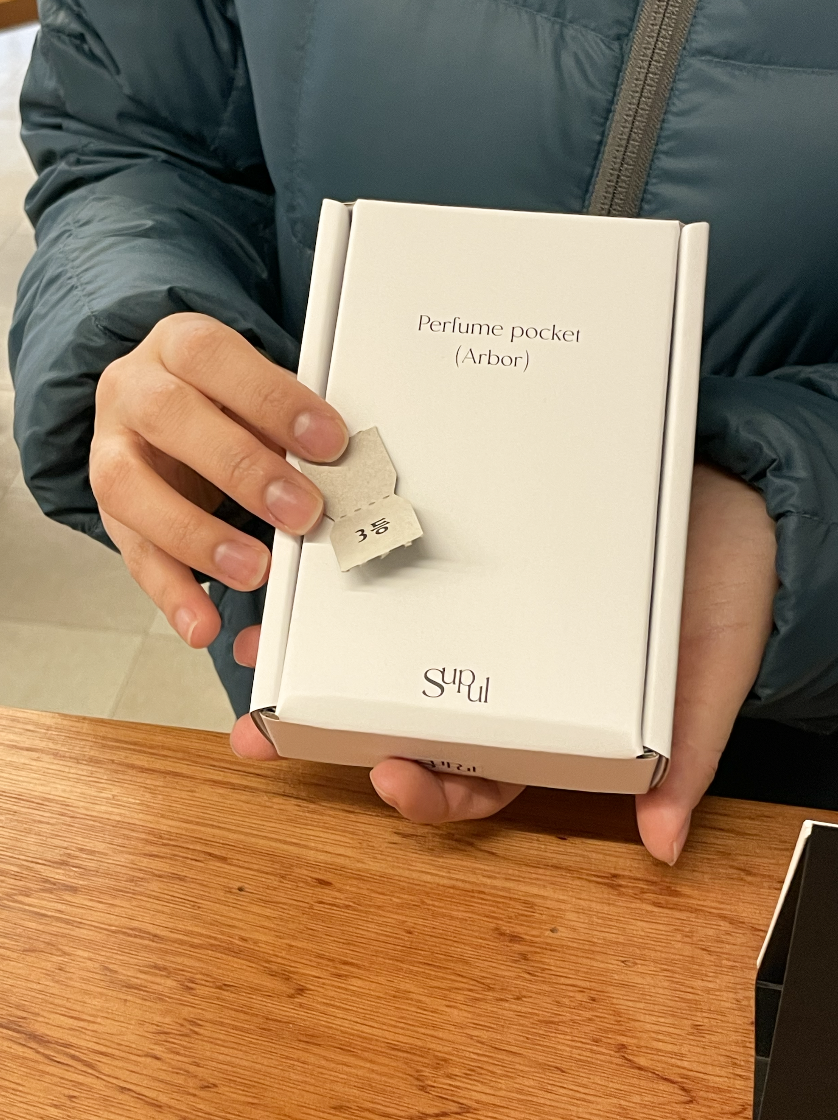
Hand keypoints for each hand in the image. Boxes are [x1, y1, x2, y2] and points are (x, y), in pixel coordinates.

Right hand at [90, 313, 347, 645]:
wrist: (160, 410)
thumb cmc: (225, 402)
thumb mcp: (257, 396)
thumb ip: (290, 427)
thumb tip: (348, 473)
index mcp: (179, 346)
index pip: (215, 357)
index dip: (272, 397)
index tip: (328, 440)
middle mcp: (133, 389)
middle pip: (170, 416)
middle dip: (241, 468)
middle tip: (302, 511)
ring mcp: (110, 449)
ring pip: (129, 487)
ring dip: (196, 534)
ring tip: (253, 569)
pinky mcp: (109, 511)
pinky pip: (132, 553)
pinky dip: (171, 593)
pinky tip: (202, 623)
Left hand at [231, 463, 776, 861]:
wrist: (731, 499)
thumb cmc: (716, 594)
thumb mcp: (705, 677)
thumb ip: (682, 756)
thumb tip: (662, 841)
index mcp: (541, 722)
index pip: (473, 775)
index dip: (427, 789)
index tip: (390, 775)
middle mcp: (494, 675)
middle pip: (402, 719)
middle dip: (329, 732)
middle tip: (264, 730)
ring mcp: (475, 612)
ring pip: (384, 648)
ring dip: (318, 655)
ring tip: (257, 647)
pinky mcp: (466, 545)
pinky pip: (401, 567)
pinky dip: (352, 573)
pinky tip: (309, 560)